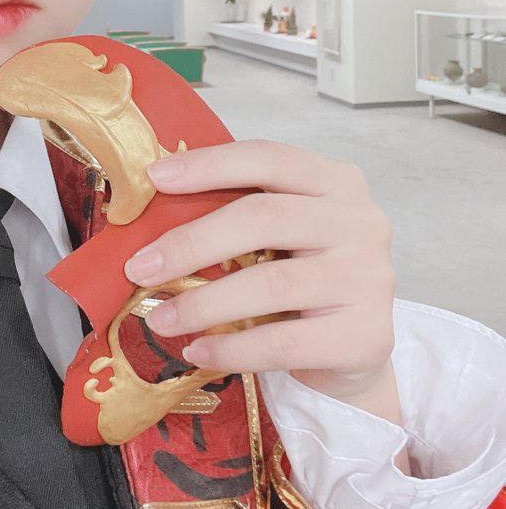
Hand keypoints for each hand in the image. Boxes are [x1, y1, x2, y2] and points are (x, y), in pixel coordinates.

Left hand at [125, 140, 398, 419]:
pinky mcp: (365, 335)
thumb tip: (149, 213)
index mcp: (336, 181)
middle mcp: (360, 222)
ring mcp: (369, 279)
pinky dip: (232, 348)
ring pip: (271, 283)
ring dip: (203, 303)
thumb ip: (235, 211)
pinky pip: (283, 342)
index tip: (155, 178)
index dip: (210, 164)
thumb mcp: (280, 233)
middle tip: (139, 268)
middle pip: (264, 218)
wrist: (354, 350)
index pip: (268, 158)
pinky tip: (198, 350)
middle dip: (192, 242)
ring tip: (160, 319)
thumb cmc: (303, 277)